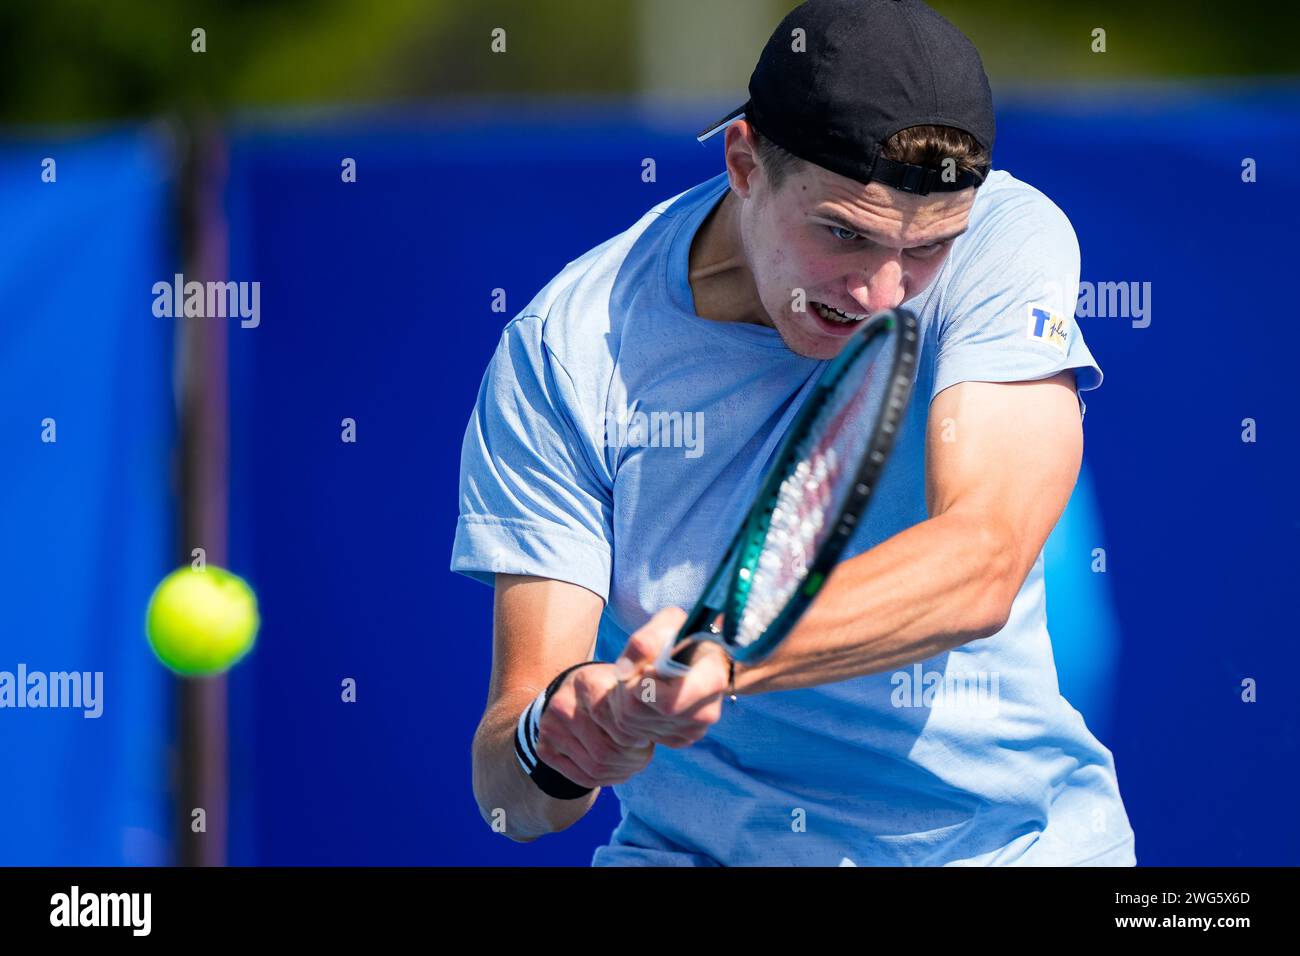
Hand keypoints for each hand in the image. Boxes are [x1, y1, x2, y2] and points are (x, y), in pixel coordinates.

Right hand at [535, 662, 655, 789]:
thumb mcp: (626, 685)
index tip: (647, 738)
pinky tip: (617, 770)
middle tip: (644, 756)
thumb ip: (639, 702)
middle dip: (631, 760)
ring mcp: (549, 728)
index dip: (636, 738)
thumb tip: (652, 732)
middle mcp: (562, 704)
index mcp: (586, 683)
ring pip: (594, 768)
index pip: (615, 724)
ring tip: (633, 762)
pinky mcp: (544, 748)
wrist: (575, 691)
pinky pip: (579, 778)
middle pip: (604, 751)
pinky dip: (604, 780)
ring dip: (620, 772)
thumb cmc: (610, 689)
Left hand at [602, 607, 729, 748]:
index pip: (668, 701)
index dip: (645, 686)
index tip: (646, 668)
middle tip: (637, 671)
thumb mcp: (669, 624)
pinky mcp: (681, 739)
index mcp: (712, 679)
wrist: (699, 659)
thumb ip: (646, 639)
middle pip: (641, 712)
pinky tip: (646, 697)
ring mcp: (694, 730)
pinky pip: (638, 733)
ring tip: (640, 680)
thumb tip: (625, 671)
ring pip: (633, 723)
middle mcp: (707, 711)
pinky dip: (631, 714)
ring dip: (624, 699)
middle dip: (628, 688)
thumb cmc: (683, 638)